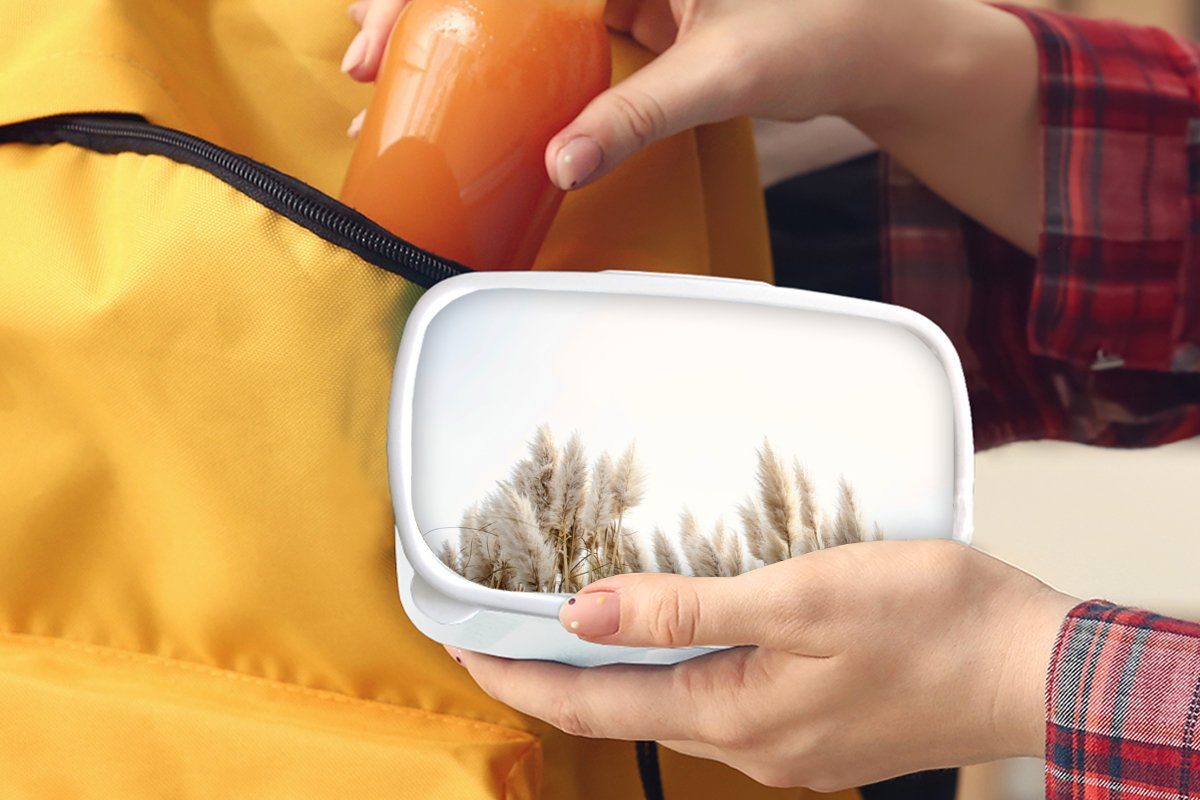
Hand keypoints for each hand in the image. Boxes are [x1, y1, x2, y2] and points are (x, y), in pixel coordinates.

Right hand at [340, 0, 1040, 250]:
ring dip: (456, 40)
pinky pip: (552, 34)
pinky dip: (507, 63)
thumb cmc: (820, 30)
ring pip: (517, 6)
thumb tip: (561, 162)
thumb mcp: (722, 72)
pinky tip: (469, 95)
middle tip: (363, 63)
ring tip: (392, 83)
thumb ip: (639, 114)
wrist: (871, 46)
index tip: (382, 28)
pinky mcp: (631, 13)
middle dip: (421, 12)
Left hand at [449, 540, 1075, 790]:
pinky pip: (722, 701)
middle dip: (557, 675)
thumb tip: (585, 613)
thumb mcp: (803, 597)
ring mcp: (787, 743)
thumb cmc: (932, 622)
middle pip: (625, 710)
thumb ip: (691, 608)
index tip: (462, 646)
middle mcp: (751, 743)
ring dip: (618, 671)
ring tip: (575, 625)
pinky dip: (678, 670)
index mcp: (736, 714)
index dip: (522, 674)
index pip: (595, 702)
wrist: (1034, 668)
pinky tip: (681, 636)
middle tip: (502, 631)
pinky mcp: (817, 727)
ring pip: (673, 706)